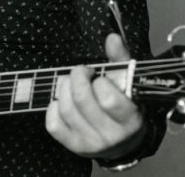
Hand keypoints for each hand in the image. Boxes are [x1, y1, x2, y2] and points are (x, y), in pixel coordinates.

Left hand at [45, 33, 145, 159]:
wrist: (121, 140)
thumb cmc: (123, 104)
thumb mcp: (127, 82)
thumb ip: (121, 59)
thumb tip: (113, 38)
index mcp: (130, 120)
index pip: (108, 99)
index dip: (99, 81)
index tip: (98, 76)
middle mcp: (112, 136)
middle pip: (82, 100)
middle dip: (77, 78)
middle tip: (80, 72)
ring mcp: (91, 144)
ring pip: (66, 110)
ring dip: (63, 88)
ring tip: (70, 83)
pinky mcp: (74, 146)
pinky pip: (53, 124)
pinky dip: (53, 107)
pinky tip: (61, 101)